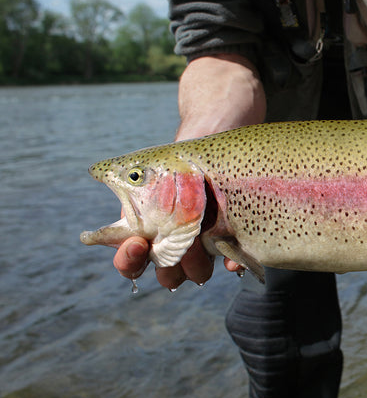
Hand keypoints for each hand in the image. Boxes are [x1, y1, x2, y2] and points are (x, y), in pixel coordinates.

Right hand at [112, 54, 265, 289]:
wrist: (228, 125)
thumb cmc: (189, 145)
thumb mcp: (160, 160)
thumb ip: (136, 173)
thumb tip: (98, 173)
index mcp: (150, 222)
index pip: (130, 256)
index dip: (128, 260)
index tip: (137, 243)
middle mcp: (177, 235)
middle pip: (164, 271)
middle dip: (167, 268)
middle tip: (175, 250)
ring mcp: (207, 236)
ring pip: (196, 272)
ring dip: (197, 267)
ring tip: (203, 247)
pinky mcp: (237, 232)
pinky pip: (234, 260)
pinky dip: (233, 263)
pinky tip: (234, 259)